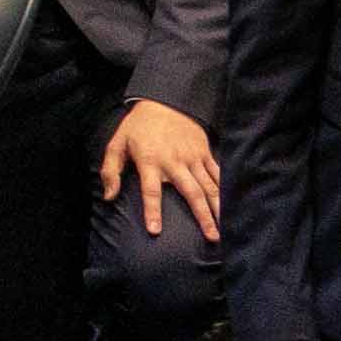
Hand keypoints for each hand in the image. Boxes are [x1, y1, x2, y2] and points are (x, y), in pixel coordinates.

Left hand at [96, 102, 220, 240]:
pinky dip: (224, 188)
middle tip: (212, 237)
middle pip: (191, 192)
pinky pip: (217, 172)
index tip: (156, 231)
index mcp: (150, 161)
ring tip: (224, 227)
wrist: (164, 102)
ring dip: (217, 207)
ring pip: (208, 186)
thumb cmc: (138, 127)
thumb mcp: (117, 144)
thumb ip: (110, 171)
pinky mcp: (204, 152)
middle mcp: (174, 161)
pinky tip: (232, 204)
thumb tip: (108, 197)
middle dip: (202, 216)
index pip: (151, 191)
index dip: (152, 211)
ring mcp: (192, 157)